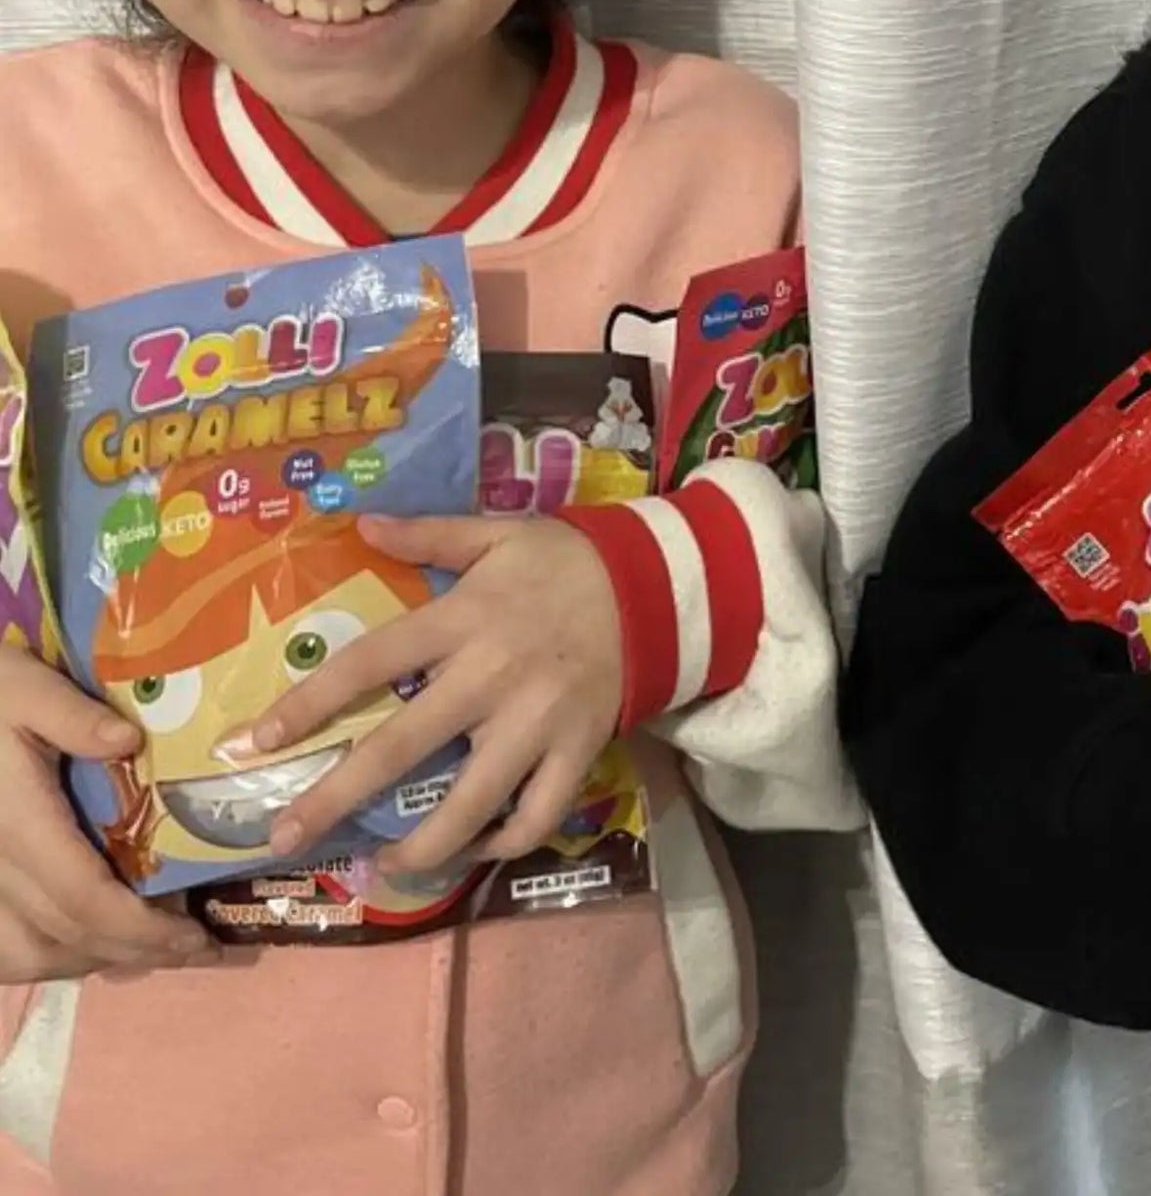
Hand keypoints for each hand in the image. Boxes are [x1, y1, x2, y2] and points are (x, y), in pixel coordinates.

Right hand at [0, 649, 215, 980]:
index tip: (197, 935)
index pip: (81, 897)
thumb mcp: (23, 687)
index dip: (141, 928)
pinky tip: (90, 943)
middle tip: (200, 948)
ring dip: (95, 961)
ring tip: (156, 947)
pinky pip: (2, 947)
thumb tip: (127, 740)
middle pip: (66, 934)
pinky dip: (47, 957)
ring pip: (28, 955)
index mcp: (15, 822)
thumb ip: (70, 714)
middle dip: (138, 951)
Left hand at [246, 515, 622, 873]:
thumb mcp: (500, 533)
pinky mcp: (578, 751)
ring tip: (382, 865)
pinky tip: (471, 849)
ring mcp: (537, 723)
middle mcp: (492, 677)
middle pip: (401, 748)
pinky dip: (500, 844)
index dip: (308, 704)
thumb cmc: (567, 560)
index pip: (370, 664)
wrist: (658, 584)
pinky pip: (535, 816)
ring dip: (418, 846)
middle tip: (283, 837)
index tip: (255, 742)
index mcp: (464, 619)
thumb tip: (361, 522)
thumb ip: (430, 534)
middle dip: (334, 798)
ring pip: (470, 803)